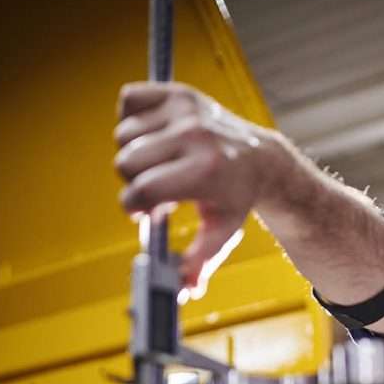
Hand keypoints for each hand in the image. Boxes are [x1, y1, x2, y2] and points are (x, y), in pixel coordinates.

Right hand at [114, 82, 283, 288]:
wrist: (261, 159)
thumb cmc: (236, 199)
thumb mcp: (222, 232)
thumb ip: (200, 262)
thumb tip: (182, 290)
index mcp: (204, 171)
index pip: (142, 189)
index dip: (133, 206)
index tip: (144, 211)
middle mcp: (195, 136)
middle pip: (125, 162)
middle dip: (134, 181)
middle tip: (158, 188)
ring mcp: (186, 110)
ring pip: (123, 134)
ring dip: (134, 151)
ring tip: (160, 163)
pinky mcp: (179, 93)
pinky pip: (129, 99)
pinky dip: (132, 117)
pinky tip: (154, 136)